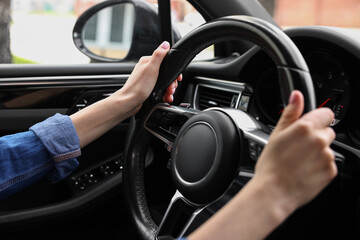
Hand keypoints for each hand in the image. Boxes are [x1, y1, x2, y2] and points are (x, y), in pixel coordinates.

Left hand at [114, 41, 180, 115]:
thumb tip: (165, 44)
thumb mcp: (151, 69)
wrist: (129, 102)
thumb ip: (158, 55)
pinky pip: (160, 89)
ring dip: (169, 89)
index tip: (177, 78)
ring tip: (168, 94)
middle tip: (171, 88)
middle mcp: (147, 69)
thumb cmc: (138, 87)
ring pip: (164, 82)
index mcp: (147, 62)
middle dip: (171, 82)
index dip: (173, 70)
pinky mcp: (148, 88)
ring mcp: (147, 79)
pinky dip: (165, 94)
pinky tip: (165, 97)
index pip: (166, 61)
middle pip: (166, 73)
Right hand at [254, 90, 336, 208]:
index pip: (326, 113)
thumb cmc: (271, 165)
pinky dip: (320, 166)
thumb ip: (290, 112)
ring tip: (299, 161)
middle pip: (327, 131)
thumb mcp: (276, 134)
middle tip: (298, 147)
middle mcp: (319, 140)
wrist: (274, 191)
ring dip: (318, 152)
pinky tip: (305, 169)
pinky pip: (329, 163)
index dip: (316, 119)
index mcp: (305, 128)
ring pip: (327, 148)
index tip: (307, 127)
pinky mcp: (331, 171)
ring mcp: (327, 156)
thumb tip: (296, 95)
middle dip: (316, 136)